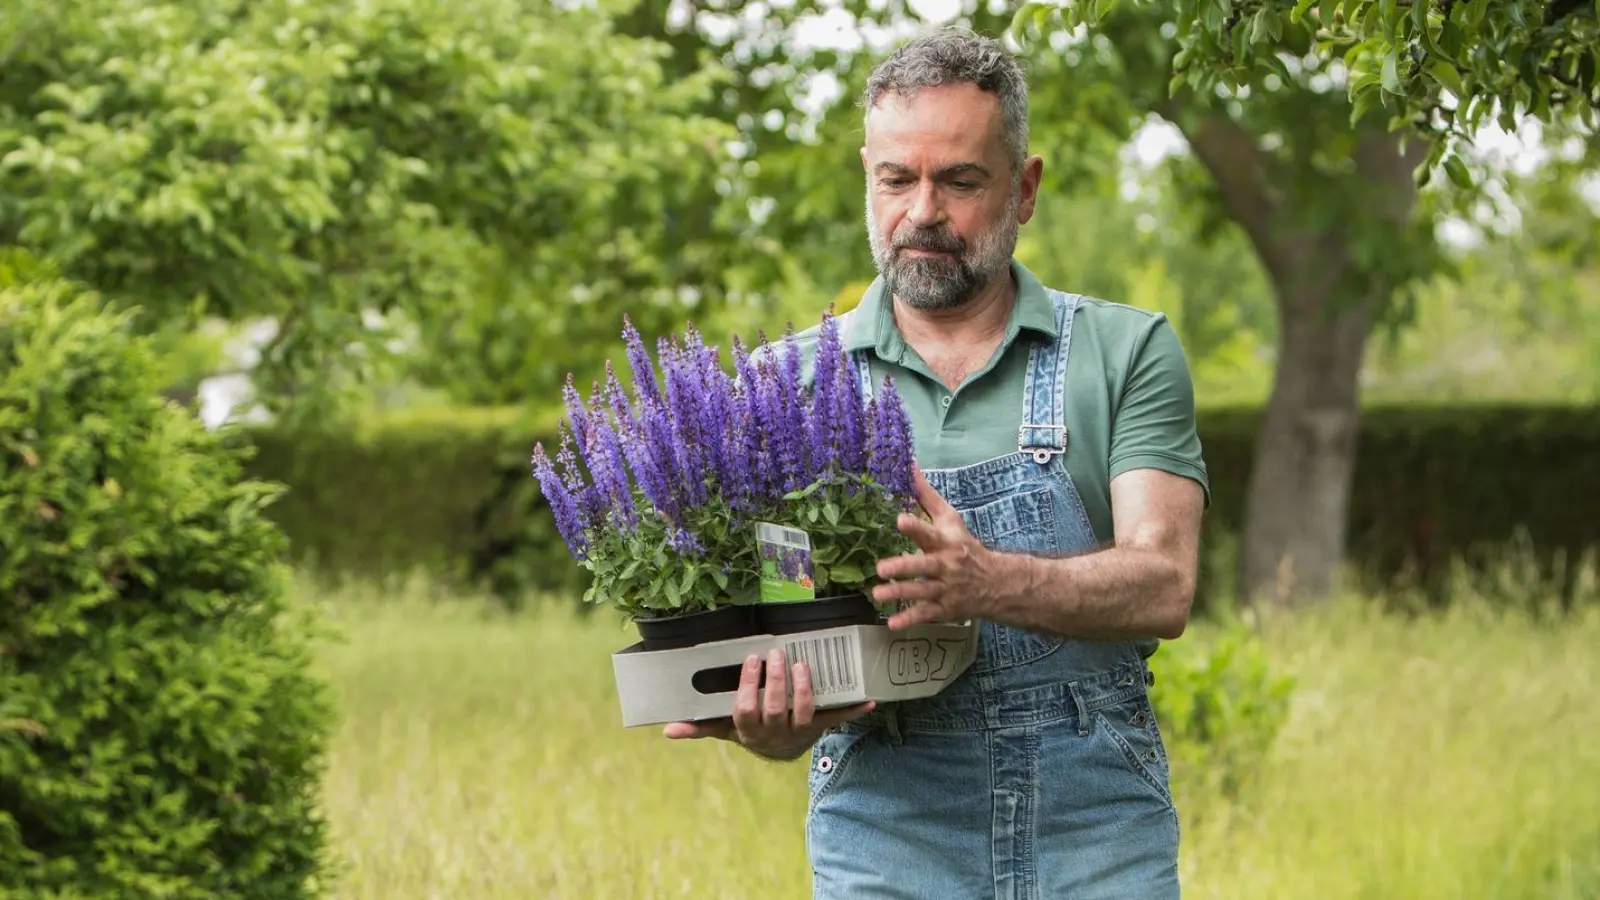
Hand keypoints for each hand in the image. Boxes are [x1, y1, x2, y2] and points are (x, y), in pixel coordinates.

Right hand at [662, 648, 875, 758]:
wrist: (778, 750)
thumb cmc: (749, 730)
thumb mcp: (723, 728)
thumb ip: (700, 727)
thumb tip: (668, 732)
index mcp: (749, 730)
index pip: (746, 709)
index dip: (749, 687)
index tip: (751, 661)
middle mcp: (775, 733)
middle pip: (776, 709)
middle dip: (777, 682)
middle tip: (778, 654)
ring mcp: (799, 731)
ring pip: (804, 713)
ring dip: (805, 690)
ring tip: (804, 665)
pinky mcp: (820, 727)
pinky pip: (838, 719)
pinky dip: (855, 710)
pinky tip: (871, 700)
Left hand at [872, 464, 1005, 629]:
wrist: (996, 583)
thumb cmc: (965, 547)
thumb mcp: (950, 520)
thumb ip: (927, 497)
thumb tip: (910, 466)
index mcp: (946, 543)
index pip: (930, 533)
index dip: (916, 526)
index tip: (900, 520)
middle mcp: (946, 566)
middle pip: (924, 566)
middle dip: (903, 568)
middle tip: (882, 568)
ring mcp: (945, 589)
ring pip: (921, 592)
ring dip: (899, 594)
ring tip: (877, 594)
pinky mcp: (944, 609)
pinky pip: (925, 615)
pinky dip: (909, 621)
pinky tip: (891, 624)